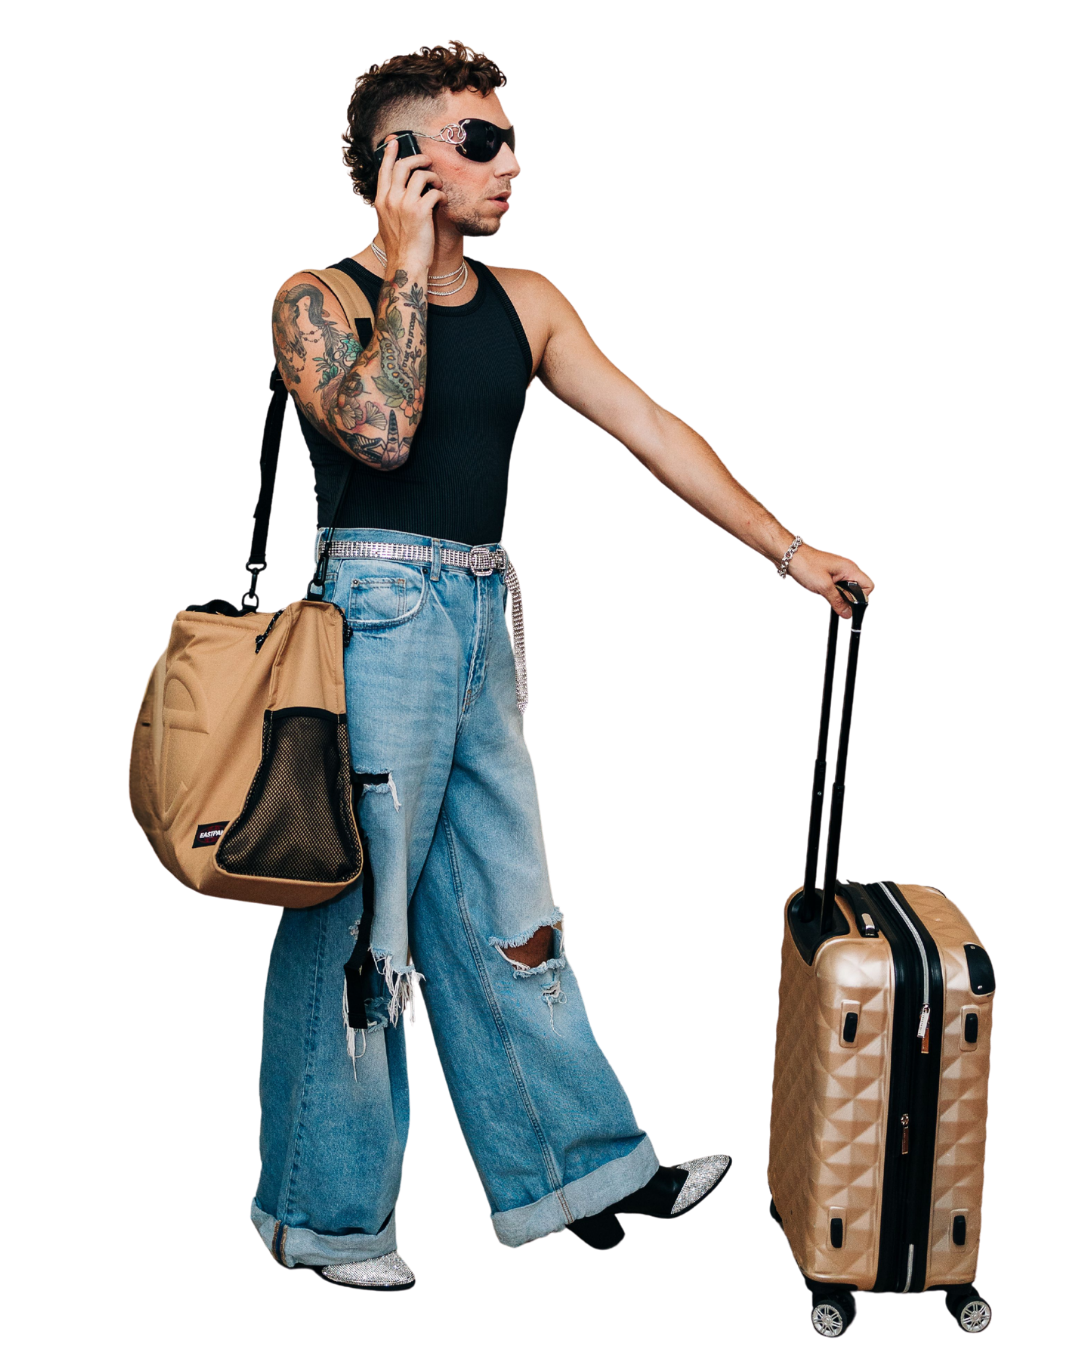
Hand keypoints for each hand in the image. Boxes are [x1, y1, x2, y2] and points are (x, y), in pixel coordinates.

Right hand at [374, 135, 444, 270]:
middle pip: (403, 165)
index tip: (395, 141)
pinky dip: (441, 194)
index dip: (390, 153)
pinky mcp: (420, 211)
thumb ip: (391, 204)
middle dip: (418, 159)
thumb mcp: (387, 221)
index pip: (384, 170)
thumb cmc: (401, 245)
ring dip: (433, 177)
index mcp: (381, 200)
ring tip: (437, 185)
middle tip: (427, 162)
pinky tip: (442, 201)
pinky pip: (434, 192)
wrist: (406, 263)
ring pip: (421, 175)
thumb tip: (402, 189)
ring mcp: (405, 204)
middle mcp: (391, 199)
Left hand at [785, 543, 875, 618]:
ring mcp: (839, 572)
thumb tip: (848, 614)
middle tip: (836, 602)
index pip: (868, 586)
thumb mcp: (824, 587)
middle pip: (858, 589)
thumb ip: (838, 601)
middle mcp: (847, 569)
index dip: (862, 598)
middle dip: (849, 599)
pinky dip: (833, 593)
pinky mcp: (830, 575)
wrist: (789, 556)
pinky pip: (838, 587)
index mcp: (850, 569)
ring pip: (847, 590)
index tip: (850, 606)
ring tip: (827, 596)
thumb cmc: (806, 565)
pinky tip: (824, 594)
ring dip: (840, 597)